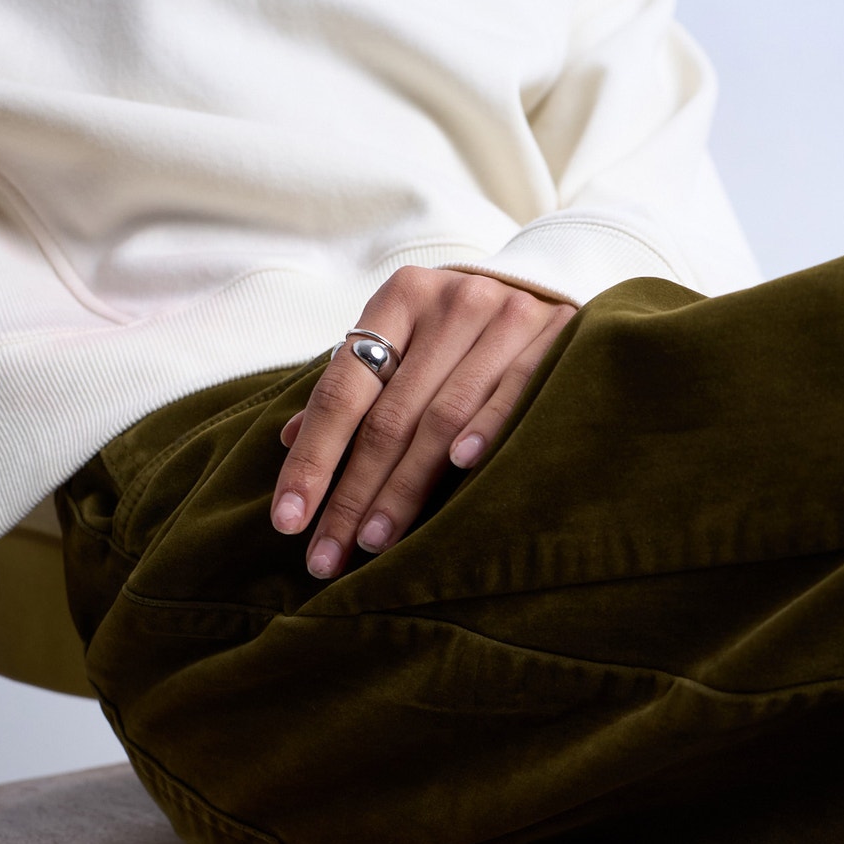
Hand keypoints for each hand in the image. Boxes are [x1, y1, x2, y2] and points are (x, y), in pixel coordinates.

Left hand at [270, 267, 575, 578]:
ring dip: (404, 487)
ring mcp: (506, 318)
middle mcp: (451, 302)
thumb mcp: (409, 342)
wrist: (554, 287)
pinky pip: (514, 393)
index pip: (342, 391)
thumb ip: (357, 386)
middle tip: (327, 556)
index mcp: (401, 298)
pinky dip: (486, 429)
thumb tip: (287, 438)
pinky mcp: (556, 337)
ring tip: (375, 541)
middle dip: (351, 494)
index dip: (311, 459)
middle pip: (388, 416)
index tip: (286, 522)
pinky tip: (460, 470)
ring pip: (442, 417)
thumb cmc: (466, 332)